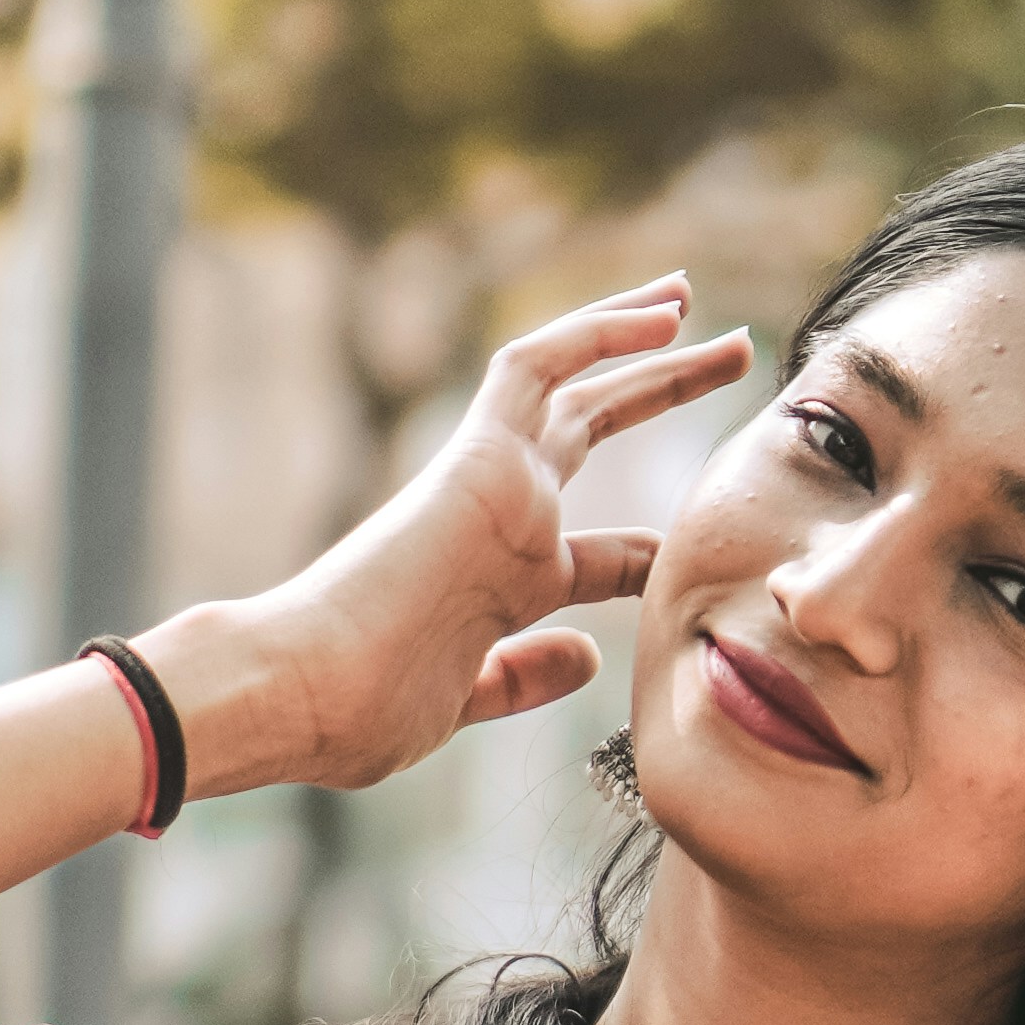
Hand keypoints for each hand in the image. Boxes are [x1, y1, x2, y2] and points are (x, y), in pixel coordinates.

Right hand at [160, 277, 748, 801]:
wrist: (298, 691)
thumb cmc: (359, 712)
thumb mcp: (464, 697)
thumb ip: (524, 675)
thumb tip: (589, 655)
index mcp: (500, 585)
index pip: (591, 554)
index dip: (648, 546)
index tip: (690, 541)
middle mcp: (502, 522)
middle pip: (590, 436)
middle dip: (660, 393)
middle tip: (726, 358)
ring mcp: (493, 485)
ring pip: (578, 386)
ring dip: (646, 346)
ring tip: (708, 314)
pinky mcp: (477, 455)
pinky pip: (542, 364)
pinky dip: (601, 329)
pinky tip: (665, 313)